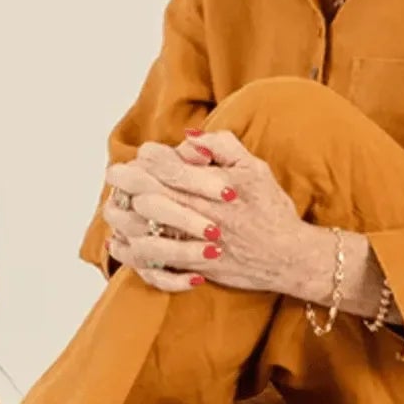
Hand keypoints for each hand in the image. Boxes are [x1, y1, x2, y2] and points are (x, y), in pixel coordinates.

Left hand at [103, 128, 311, 295]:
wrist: (288, 257)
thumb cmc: (271, 210)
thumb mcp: (254, 168)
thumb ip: (222, 146)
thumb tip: (189, 136)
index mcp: (211, 187)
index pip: (165, 166)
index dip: (146, 157)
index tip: (140, 156)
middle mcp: (198, 214)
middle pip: (146, 194)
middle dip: (125, 181)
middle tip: (115, 174)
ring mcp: (192, 243)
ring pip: (142, 230)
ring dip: (123, 216)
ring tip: (115, 206)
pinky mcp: (190, 266)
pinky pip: (151, 262)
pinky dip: (132, 253)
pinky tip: (122, 242)